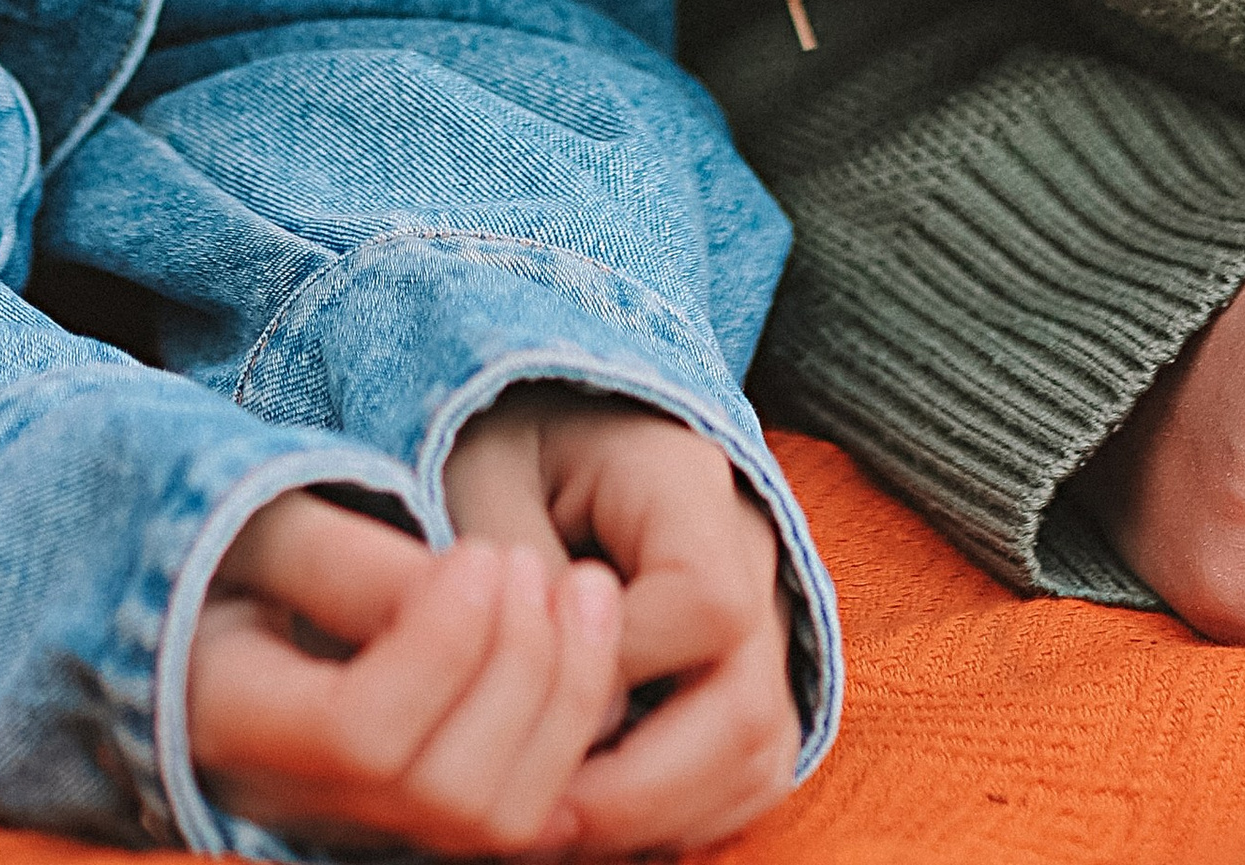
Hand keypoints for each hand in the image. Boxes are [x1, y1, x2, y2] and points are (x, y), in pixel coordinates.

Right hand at [186, 488, 623, 852]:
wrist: (216, 635)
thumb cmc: (237, 563)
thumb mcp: (265, 534)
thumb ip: (346, 560)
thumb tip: (466, 588)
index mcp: (234, 726)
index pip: (361, 735)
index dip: (443, 648)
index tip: (479, 553)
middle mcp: (303, 806)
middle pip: (447, 792)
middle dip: (520, 667)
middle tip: (528, 560)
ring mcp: (369, 830)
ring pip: (497, 822)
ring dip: (566, 696)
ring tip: (579, 586)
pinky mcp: (425, 825)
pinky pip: (524, 818)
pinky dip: (574, 732)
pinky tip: (584, 641)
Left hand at [445, 390, 798, 850]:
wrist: (551, 419)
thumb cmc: (507, 443)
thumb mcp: (482, 472)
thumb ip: (521, 573)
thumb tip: (582, 716)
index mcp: (687, 480)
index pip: (705, 602)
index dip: (619, 665)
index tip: (526, 680)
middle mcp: (749, 551)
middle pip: (750, 705)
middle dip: (645, 788)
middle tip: (542, 818)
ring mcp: (762, 614)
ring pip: (761, 754)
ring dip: (664, 816)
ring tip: (562, 826)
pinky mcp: (748, 669)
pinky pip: (751, 769)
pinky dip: (686, 815)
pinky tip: (603, 819)